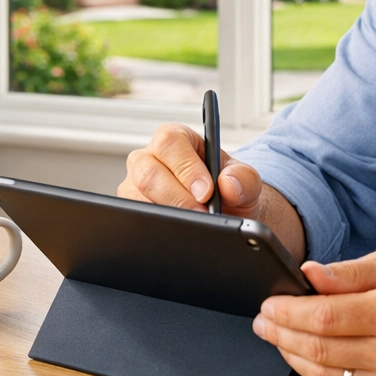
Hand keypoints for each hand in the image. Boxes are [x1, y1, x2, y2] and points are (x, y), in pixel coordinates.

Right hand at [118, 122, 261, 218]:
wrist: (226, 214)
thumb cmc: (229, 189)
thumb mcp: (245, 180)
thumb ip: (244, 178)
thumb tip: (228, 185)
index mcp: (175, 139)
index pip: (170, 143)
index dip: (186, 168)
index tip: (206, 192)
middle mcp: (149, 158)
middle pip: (148, 173)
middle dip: (177, 198)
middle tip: (202, 216)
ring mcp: (134, 186)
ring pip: (135, 200)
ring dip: (166, 216)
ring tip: (194, 228)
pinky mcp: (130, 211)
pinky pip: (134, 221)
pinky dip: (156, 230)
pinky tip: (177, 236)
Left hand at [252, 251, 375, 375]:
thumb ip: (349, 272)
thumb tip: (309, 273)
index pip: (326, 317)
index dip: (289, 313)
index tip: (268, 305)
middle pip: (320, 350)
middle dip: (281, 335)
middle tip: (263, 322)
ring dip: (293, 358)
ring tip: (278, 339)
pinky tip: (305, 360)